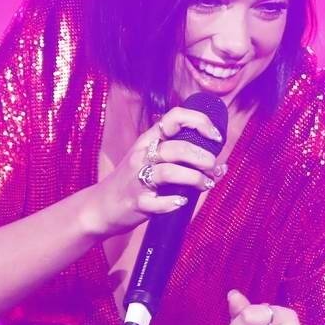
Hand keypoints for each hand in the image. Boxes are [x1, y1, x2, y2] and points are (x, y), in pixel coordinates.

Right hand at [78, 107, 225, 239]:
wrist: (101, 207)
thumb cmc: (135, 183)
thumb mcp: (154, 163)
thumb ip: (184, 162)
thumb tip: (222, 167)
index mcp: (148, 141)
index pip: (174, 117)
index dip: (199, 122)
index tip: (216, 137)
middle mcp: (142, 156)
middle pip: (178, 148)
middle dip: (203, 158)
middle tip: (213, 168)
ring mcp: (137, 179)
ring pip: (169, 172)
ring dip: (195, 179)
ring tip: (206, 184)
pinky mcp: (136, 202)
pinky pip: (157, 202)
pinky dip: (172, 203)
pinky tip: (181, 202)